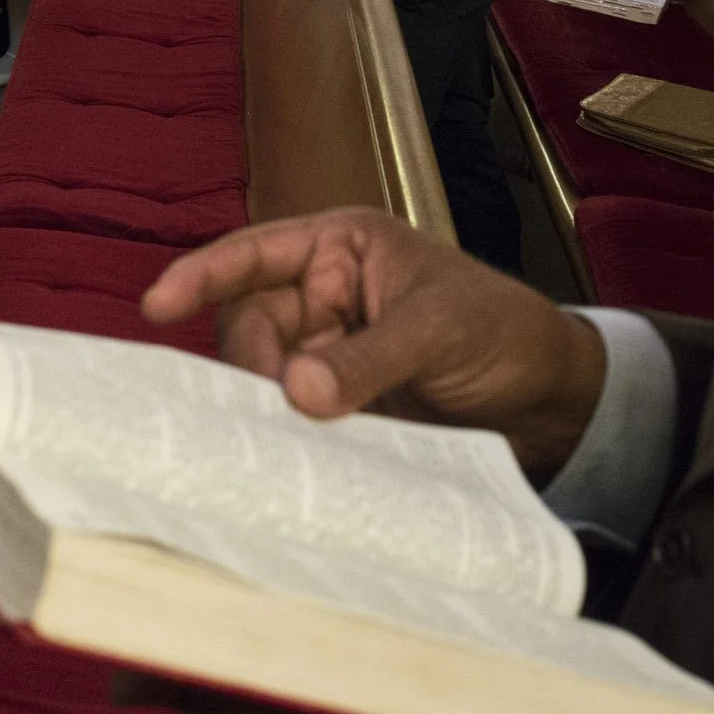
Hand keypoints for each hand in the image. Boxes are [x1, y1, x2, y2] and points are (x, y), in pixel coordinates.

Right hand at [139, 208, 607, 476]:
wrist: (554, 402)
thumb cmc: (506, 332)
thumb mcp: (439, 332)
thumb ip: (367, 359)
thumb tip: (295, 389)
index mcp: (344, 249)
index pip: (258, 254)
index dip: (203, 275)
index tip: (158, 303)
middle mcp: (326, 296)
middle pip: (251, 329)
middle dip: (251, 368)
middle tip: (272, 411)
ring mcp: (329, 354)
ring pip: (266, 380)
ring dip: (269, 410)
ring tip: (283, 443)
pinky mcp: (339, 407)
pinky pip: (295, 421)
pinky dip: (290, 440)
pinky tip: (293, 464)